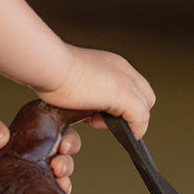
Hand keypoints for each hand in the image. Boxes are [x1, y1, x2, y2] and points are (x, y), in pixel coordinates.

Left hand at [0, 116, 81, 193]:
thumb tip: (0, 135)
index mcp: (35, 137)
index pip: (61, 134)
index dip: (69, 138)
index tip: (64, 144)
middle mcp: (40, 157)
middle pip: (65, 158)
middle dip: (68, 162)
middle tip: (59, 166)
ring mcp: (36, 177)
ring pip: (61, 180)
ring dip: (65, 182)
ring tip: (59, 183)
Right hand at [40, 45, 155, 139]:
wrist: (49, 65)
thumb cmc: (50, 72)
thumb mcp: (73, 80)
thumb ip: (85, 91)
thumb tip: (84, 109)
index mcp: (110, 63)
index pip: (130, 86)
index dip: (119, 103)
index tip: (98, 111)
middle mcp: (122, 69)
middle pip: (143, 96)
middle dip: (127, 113)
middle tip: (101, 118)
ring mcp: (125, 81)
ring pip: (144, 108)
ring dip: (125, 122)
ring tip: (97, 122)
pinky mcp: (123, 95)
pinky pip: (140, 120)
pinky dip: (130, 130)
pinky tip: (106, 127)